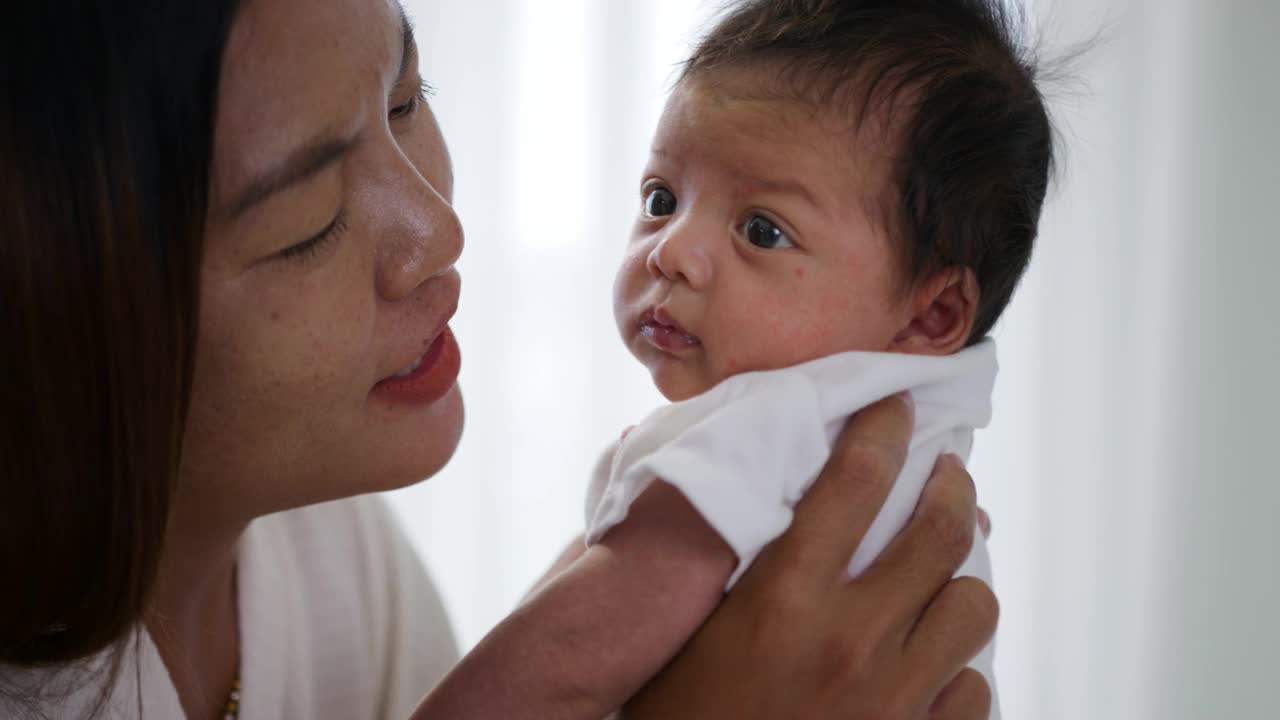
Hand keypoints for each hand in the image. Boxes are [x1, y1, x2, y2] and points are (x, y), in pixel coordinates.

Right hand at [622, 394, 996, 719]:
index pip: (855, 481)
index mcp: (782, 599)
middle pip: (942, 532)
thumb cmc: (677, 717)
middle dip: (952, 488)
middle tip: (946, 475)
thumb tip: (732, 495)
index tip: (895, 404)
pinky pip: (975, 689)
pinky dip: (959, 668)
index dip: (883, 427)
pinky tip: (933, 661)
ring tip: (944, 572)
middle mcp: (850, 641)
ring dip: (961, 580)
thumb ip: (713, 565)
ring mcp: (893, 699)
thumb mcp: (682, 633)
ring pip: (976, 606)